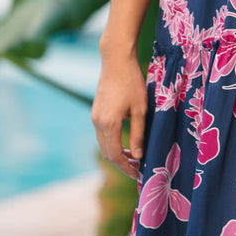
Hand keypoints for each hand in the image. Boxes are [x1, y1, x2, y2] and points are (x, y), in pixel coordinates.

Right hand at [91, 52, 147, 177]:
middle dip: (121, 163)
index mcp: (109, 123)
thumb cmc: (132, 82)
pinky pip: (102, 134)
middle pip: (107, 152)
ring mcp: (94, 117)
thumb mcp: (141, 109)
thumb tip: (138, 156)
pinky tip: (125, 143)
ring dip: (116, 153)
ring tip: (134, 158)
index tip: (138, 174)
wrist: (116, 61)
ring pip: (103, 144)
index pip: (115, 155)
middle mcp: (97, 122)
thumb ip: (139, 134)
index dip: (126, 167)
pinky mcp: (96, 111)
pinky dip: (112, 143)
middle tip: (138, 168)